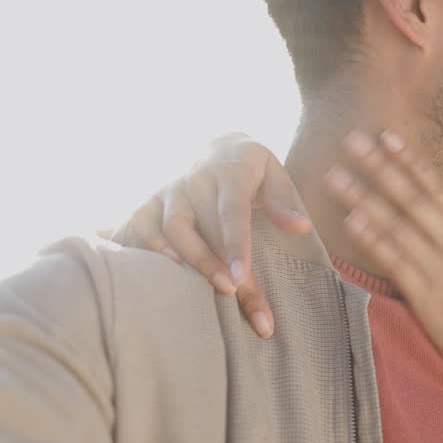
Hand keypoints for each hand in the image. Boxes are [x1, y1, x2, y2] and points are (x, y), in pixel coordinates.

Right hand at [112, 133, 309, 337]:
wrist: (215, 146)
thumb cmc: (250, 169)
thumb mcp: (273, 173)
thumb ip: (283, 201)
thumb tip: (301, 227)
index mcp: (230, 171)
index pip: (232, 211)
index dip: (236, 245)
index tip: (241, 277)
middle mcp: (195, 179)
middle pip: (205, 228)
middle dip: (217, 266)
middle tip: (235, 296)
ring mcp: (169, 190)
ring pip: (172, 228)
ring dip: (190, 261)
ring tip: (206, 292)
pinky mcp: (149, 202)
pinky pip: (141, 226)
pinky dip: (149, 249)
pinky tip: (166, 272)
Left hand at [327, 130, 442, 441]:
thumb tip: (434, 222)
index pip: (438, 187)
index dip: (411, 160)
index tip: (388, 136)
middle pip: (413, 196)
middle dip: (380, 166)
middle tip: (353, 141)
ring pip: (398, 222)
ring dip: (364, 195)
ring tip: (336, 176)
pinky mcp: (427, 295)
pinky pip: (395, 259)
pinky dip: (373, 237)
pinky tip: (351, 220)